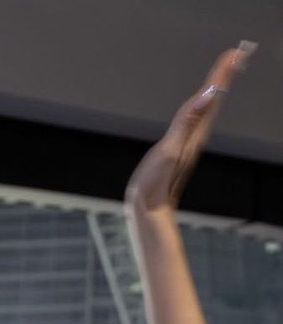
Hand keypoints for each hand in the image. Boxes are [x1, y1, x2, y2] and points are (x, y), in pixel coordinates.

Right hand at [125, 42, 255, 214]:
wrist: (149, 209)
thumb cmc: (156, 183)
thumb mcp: (170, 149)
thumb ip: (187, 121)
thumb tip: (208, 95)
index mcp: (196, 132)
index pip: (212, 97)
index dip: (222, 74)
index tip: (235, 53)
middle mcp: (196, 135)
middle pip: (213, 100)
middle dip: (224, 77)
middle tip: (236, 56)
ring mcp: (189, 142)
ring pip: (207, 109)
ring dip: (215, 89)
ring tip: (223, 73)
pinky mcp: (180, 148)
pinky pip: (196, 119)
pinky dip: (202, 106)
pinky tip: (201, 106)